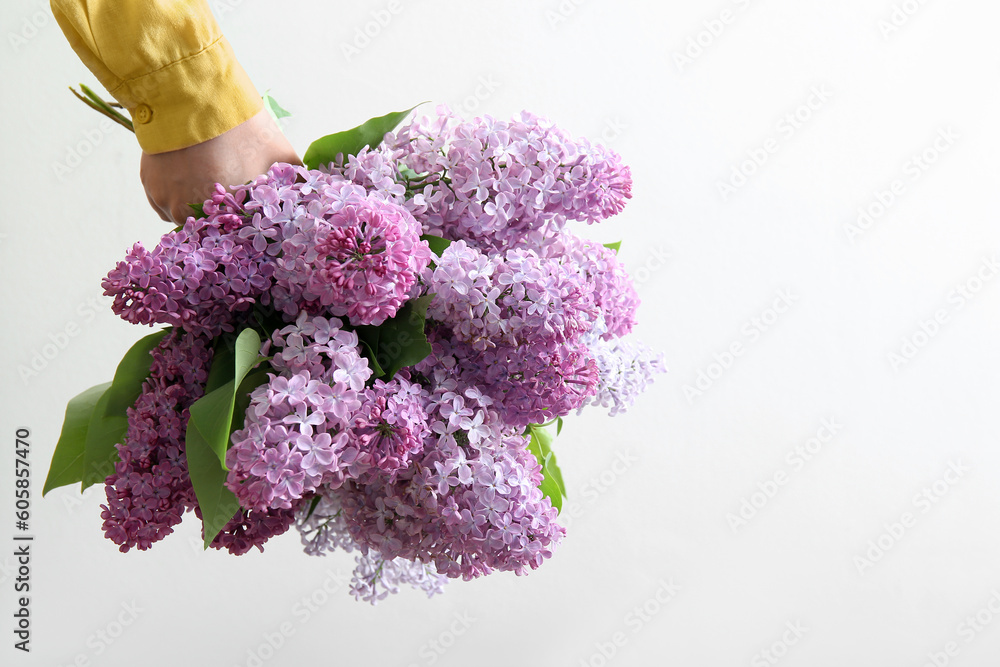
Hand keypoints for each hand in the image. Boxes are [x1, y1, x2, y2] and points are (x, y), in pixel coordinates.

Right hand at [140, 108, 299, 223]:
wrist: (192, 95)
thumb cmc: (241, 125)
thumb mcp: (280, 153)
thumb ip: (295, 181)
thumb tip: (310, 194)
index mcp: (232, 214)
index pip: (242, 238)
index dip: (248, 231)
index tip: (253, 222)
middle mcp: (199, 215)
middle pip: (214, 232)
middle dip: (224, 222)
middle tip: (232, 204)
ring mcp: (172, 204)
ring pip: (188, 221)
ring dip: (199, 211)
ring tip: (209, 188)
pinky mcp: (152, 190)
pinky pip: (165, 208)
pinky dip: (177, 199)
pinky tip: (189, 180)